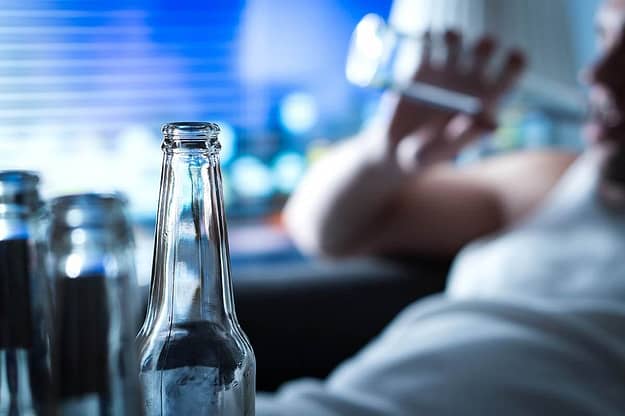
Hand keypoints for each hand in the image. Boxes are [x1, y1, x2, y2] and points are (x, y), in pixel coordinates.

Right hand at [375, 30, 525, 170]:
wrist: (394, 151)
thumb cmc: (424, 156)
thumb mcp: (439, 153)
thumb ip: (461, 140)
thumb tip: (482, 121)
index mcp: (485, 100)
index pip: (512, 70)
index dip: (514, 61)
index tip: (507, 59)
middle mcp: (467, 82)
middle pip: (486, 48)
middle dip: (483, 44)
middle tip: (471, 55)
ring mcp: (443, 73)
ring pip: (457, 39)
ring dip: (453, 35)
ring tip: (445, 42)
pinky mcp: (420, 68)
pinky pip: (428, 42)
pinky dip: (428, 35)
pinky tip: (425, 42)